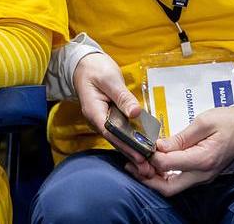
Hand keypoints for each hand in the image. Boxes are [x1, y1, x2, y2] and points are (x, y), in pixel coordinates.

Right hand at [73, 52, 146, 166]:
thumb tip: (135, 113)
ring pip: (119, 138)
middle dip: (131, 154)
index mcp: (94, 111)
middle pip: (115, 140)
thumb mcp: (109, 79)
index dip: (126, 145)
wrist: (85, 64)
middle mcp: (97, 120)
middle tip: (148, 169)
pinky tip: (144, 149)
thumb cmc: (95, 69)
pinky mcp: (110, 117)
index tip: (141, 156)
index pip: (111, 133)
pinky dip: (132, 140)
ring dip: (133, 151)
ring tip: (149, 166)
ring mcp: (103, 119)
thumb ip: (122, 96)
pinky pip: (122, 131)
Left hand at [125, 106, 233, 195]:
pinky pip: (180, 181)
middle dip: (146, 179)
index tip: (140, 145)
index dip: (150, 157)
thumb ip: (180, 138)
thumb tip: (158, 147)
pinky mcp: (202, 174)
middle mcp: (202, 174)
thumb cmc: (228, 121)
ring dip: (153, 179)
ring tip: (137, 165)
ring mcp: (203, 177)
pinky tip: (153, 164)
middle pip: (168, 188)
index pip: (167, 165)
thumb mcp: (202, 123)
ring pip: (173, 188)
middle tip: (130, 165)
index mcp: (202, 159)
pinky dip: (164, 176)